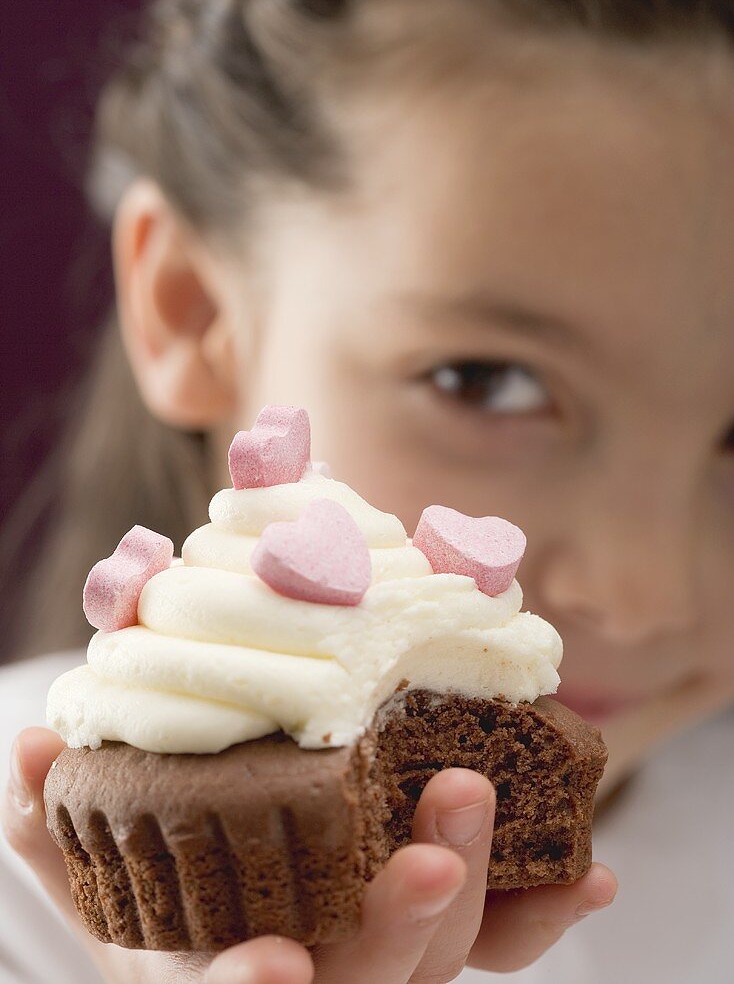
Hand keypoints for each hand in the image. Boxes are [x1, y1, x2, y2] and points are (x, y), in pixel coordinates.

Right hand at [3, 728, 616, 982]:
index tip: (274, 961)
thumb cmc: (176, 921)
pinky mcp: (440, 947)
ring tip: (483, 795)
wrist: (245, 954)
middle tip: (434, 840)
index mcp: (234, 980)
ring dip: (485, 887)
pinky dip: (545, 915)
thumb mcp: (111, 885)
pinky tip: (590, 875)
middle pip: (379, 981)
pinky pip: (506, 948)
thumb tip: (26, 745)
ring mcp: (390, 975)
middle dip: (408, 920)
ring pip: (447, 959)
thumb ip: (63, 828)